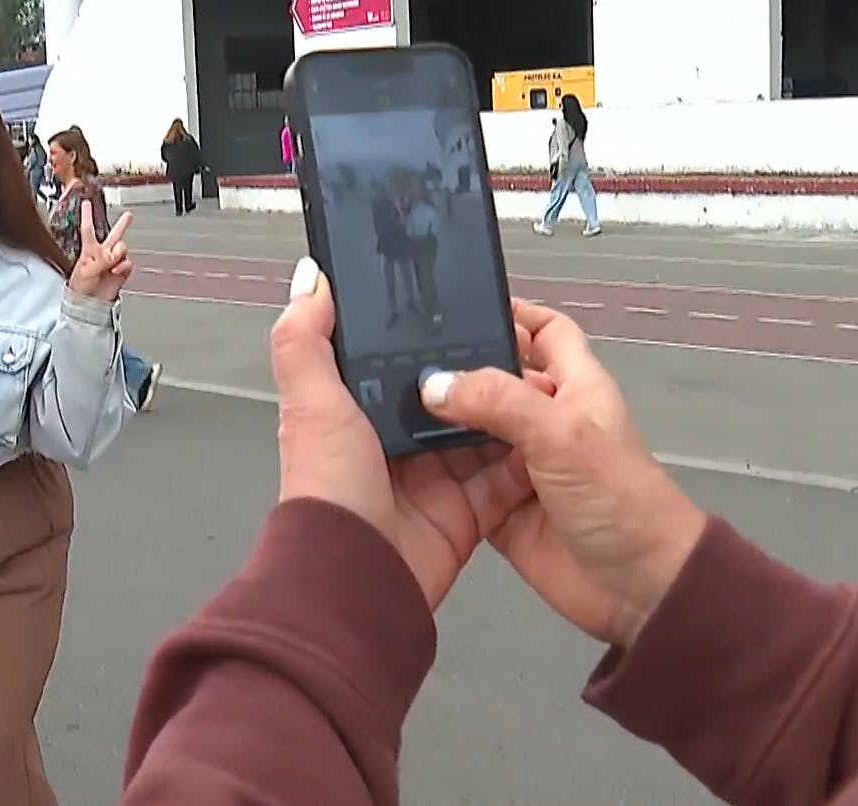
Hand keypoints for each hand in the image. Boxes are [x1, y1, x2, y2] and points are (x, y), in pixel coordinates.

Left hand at [67, 200, 132, 301]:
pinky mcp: (121, 271)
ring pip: (123, 248)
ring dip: (119, 253)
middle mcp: (102, 253)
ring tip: (112, 263)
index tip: (86, 203)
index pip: (88, 229)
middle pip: (114, 235)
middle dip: (122, 224)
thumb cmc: (81, 288)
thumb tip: (115, 255)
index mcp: (89, 250)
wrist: (90, 304)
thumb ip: (101, 260)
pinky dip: (124, 266)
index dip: (87, 216)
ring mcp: (113, 262)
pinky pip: (128, 262)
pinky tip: (117, 271)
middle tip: (129, 215)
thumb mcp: (86, 270)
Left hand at [273, 258, 542, 609]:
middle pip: (451, 396)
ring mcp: (434, 480)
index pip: (398, 363)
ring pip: (486, 433)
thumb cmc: (327, 492)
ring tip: (547, 382)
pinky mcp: (467, 513)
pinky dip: (529, 462)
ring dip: (514, 412)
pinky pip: (507, 481)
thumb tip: (309, 277)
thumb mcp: (310, 404)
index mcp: (356, 414)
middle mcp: (395, 444)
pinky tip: (552, 434)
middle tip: (521, 344)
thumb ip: (305, 340)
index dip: (427, 338)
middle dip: (484, 373)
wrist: (357, 580)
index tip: (463, 308)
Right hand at [421, 299, 708, 647]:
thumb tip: (436, 384)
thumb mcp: (564, 435)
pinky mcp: (498, 508)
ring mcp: (519, 466)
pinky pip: (457, 482)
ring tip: (381, 398)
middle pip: (493, 380)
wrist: (639, 590)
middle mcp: (544, 422)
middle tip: (399, 353)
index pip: (546, 332)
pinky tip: (395, 457)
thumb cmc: (623, 502)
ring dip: (435, 421)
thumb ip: (500, 403)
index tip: (463, 303)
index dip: (513, 313)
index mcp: (575, 389)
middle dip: (455, 367)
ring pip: (468, 431)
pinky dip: (432, 472)